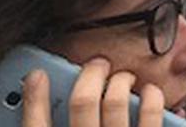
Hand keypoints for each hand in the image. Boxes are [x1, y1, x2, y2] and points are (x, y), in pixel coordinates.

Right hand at [23, 60, 164, 126]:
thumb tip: (46, 108)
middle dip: (88, 76)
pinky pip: (152, 115)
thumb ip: (59, 126)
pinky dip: (152, 97)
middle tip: (96, 65)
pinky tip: (151, 93)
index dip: (34, 97)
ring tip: (124, 79)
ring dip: (120, 82)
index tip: (37, 74)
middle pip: (81, 103)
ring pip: (116, 103)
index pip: (36, 126)